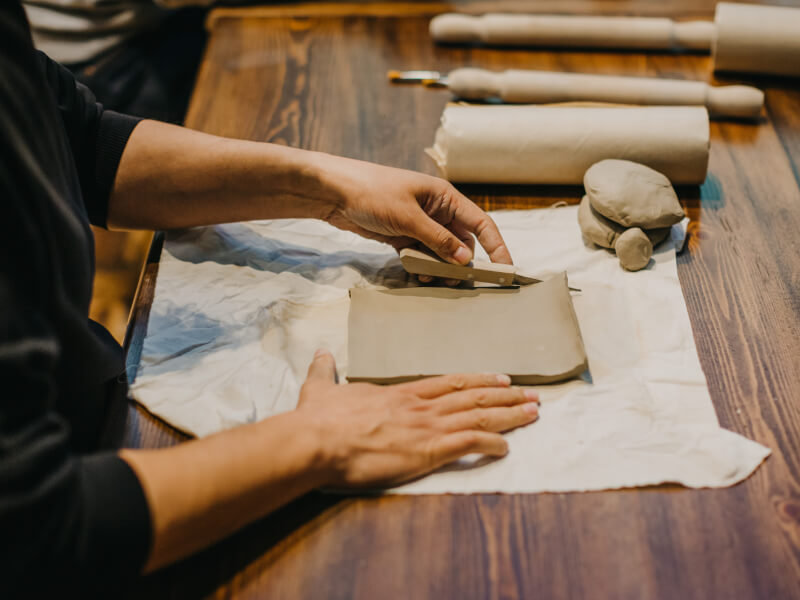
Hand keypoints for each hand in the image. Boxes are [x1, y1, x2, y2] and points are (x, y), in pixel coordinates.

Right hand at [297, 350, 538, 487]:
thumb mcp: (320, 389)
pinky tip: (506, 447)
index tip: (499, 378)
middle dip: (505, 395)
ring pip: (478, 415)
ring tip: (533, 413)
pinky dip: (491, 443)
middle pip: (472, 396)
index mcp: (400, 394)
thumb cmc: (319, 419)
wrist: (318, 440)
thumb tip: (320, 354)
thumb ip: (324, 372)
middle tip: (531, 394)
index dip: (477, 380)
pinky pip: (469, 443)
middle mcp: (420, 407)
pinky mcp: (427, 451)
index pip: (448, 382)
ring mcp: (426, 427)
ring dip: (508, 414)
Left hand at [319, 157, 512, 269]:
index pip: (481, 224)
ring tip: (432, 279)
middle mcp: (437, 211)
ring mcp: (420, 224)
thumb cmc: (372, 193)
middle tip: (458, 283)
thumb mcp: (408, 217)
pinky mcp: (403, 236)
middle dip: (463, 264)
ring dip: (440, 267)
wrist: (333, 192)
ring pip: (442, 252)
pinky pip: (422, 255)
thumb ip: (438, 240)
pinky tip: (417, 274)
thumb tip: (465, 260)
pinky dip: (422, 266)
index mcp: (445, 197)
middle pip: (462, 242)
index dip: (496, 247)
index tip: (505, 270)